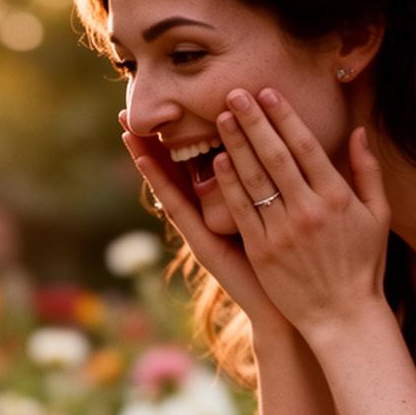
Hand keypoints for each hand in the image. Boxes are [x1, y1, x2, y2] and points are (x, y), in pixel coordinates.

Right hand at [119, 109, 290, 340]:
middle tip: (123, 112)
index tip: (158, 106)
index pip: (190, 165)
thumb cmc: (292, 261)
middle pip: (169, 172)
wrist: (286, 307)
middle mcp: (203, 218)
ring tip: (126, 132)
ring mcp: (199, 232)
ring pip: (167, 188)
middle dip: (147, 143)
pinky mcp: (203, 246)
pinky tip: (151, 164)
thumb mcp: (280, 213)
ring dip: (145, 160)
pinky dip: (164, 187)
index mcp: (219, 207)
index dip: (172, 138)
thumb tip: (281, 142)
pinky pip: (180, 211)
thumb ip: (273, 181)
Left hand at [210, 88, 391, 341]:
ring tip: (220, 118)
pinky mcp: (262, 252)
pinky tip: (218, 162)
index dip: (284, 117)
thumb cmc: (363, 265)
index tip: (268, 93)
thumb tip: (359, 131)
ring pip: (254, 180)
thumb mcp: (378, 215)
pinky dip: (229, 185)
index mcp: (337, 197)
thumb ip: (367, 171)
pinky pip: (241, 211)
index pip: (306, 146)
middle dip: (254, 121)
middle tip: (234, 93)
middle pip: (275, 156)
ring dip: (236, 145)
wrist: (343, 316)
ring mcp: (283, 231)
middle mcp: (309, 210)